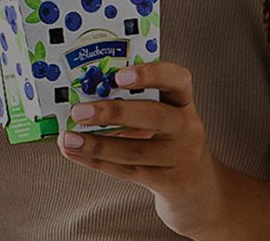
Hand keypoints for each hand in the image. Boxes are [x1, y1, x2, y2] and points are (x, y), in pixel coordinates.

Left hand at [57, 62, 227, 236]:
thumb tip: (82, 100)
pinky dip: (97, 161)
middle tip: (79, 111)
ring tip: (68, 138)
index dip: (151, 74)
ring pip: (135, 150)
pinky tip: (75, 153)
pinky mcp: (172, 183)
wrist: (201, 193)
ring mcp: (182, 158)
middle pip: (153, 115)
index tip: (120, 75)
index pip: (177, 79)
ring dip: (95, 144)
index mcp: (184, 104)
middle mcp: (187, 128)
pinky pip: (128, 171)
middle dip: (112, 112)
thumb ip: (134, 108)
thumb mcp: (165, 122)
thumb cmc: (172, 148)